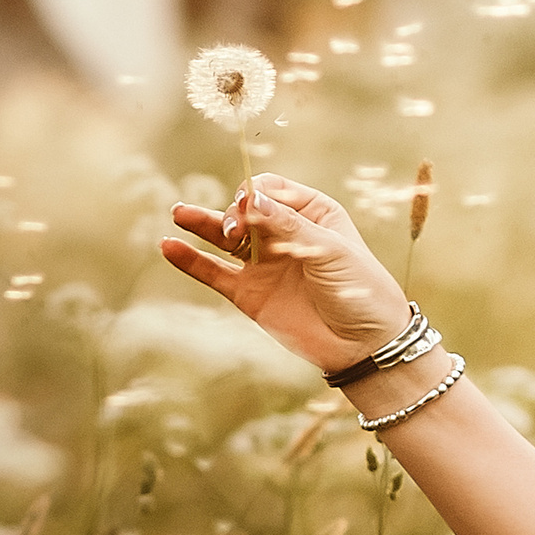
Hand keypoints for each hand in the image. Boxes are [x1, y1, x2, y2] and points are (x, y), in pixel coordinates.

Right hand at [160, 176, 412, 374]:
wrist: (365, 345)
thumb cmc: (361, 290)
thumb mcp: (330, 251)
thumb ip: (288, 226)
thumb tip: (248, 197)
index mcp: (311, 213)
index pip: (270, 189)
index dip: (254, 194)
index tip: (248, 207)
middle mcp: (283, 234)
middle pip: (244, 209)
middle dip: (233, 214)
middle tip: (234, 231)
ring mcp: (263, 263)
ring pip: (224, 238)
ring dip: (202, 224)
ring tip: (179, 213)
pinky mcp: (249, 294)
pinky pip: (213, 272)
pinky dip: (191, 260)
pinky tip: (169, 246)